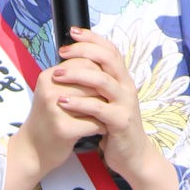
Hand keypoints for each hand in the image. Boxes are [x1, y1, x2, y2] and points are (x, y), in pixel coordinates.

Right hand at [3, 30, 141, 189]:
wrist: (32, 150)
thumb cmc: (48, 118)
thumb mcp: (54, 92)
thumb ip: (73, 76)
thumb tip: (102, 62)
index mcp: (49, 76)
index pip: (85, 62)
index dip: (100, 73)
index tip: (103, 86)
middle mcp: (50, 90)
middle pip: (93, 81)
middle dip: (105, 92)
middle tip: (110, 102)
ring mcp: (56, 110)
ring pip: (96, 101)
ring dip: (106, 109)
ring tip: (107, 114)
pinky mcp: (64, 129)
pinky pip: (94, 123)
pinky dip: (102, 127)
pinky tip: (102, 130)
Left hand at [48, 29, 153, 184]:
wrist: (132, 156)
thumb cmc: (114, 128)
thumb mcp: (106, 101)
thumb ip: (96, 85)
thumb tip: (74, 66)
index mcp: (122, 79)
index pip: (110, 50)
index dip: (92, 38)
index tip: (72, 32)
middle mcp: (127, 87)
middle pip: (108, 59)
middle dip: (83, 51)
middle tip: (62, 53)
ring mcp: (125, 104)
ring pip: (102, 81)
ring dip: (77, 75)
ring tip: (57, 75)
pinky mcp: (120, 121)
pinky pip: (98, 108)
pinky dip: (79, 103)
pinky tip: (63, 101)